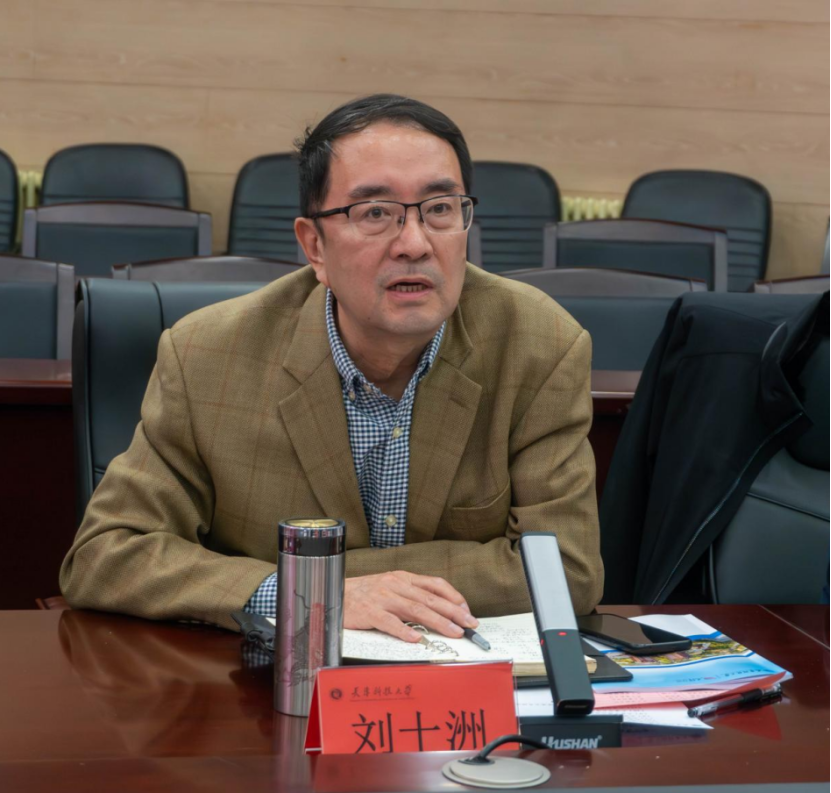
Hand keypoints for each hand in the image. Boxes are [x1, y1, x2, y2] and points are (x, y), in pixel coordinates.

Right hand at [344, 571, 478, 642]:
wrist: (331, 592)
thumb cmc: (364, 594)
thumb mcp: (390, 587)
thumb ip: (411, 596)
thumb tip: (439, 611)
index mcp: (403, 578)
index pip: (435, 584)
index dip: (454, 597)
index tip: (467, 611)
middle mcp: (395, 584)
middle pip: (430, 598)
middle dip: (454, 612)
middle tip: (470, 624)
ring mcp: (382, 597)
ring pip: (415, 610)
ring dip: (437, 622)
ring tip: (453, 632)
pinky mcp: (368, 611)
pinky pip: (389, 622)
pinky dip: (403, 631)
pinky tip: (415, 640)